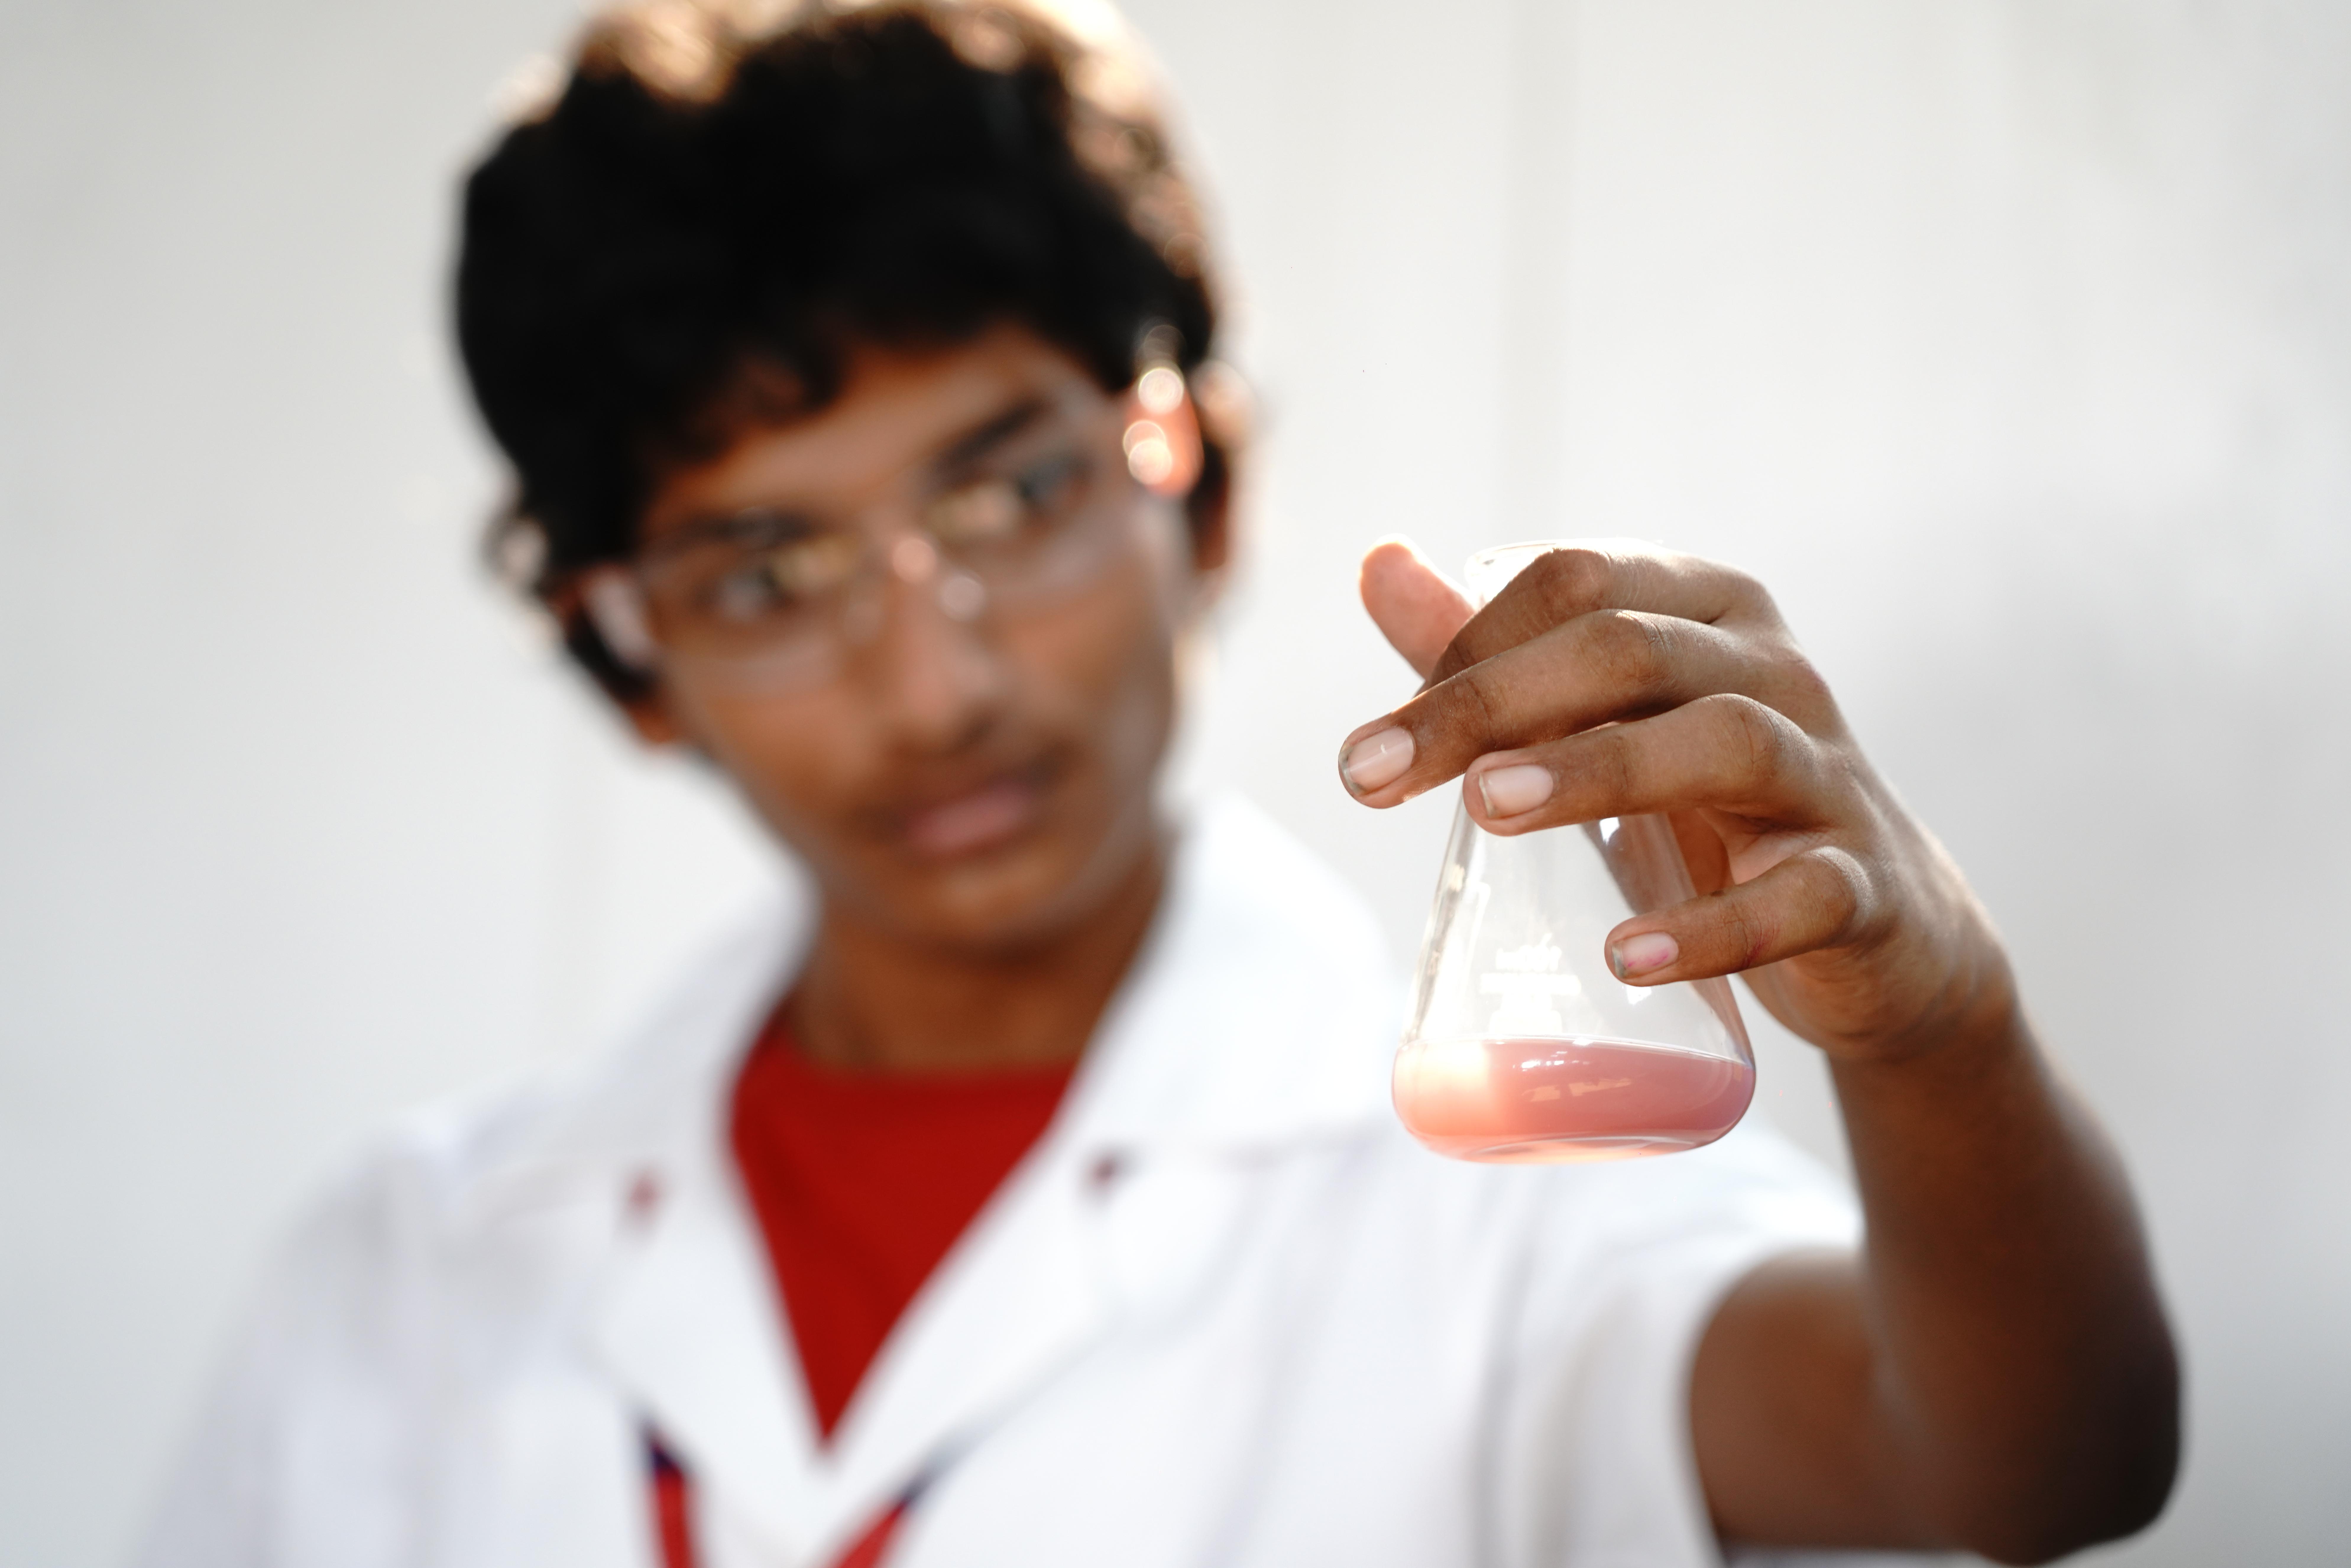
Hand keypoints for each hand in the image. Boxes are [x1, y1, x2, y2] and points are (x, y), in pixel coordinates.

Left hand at [1338, 537, 2013, 1062]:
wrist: (1877, 930)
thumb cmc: (1710, 804)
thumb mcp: (1607, 716)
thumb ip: (1495, 651)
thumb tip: (1378, 562)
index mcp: (1709, 611)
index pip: (1576, 585)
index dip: (1464, 650)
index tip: (1374, 746)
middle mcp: (1775, 670)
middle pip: (1630, 649)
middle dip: (1491, 704)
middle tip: (1373, 777)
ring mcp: (1828, 777)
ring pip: (1727, 742)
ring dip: (1597, 772)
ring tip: (1484, 813)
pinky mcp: (1863, 887)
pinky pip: (1799, 897)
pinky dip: (1711, 929)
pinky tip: (1625, 957)